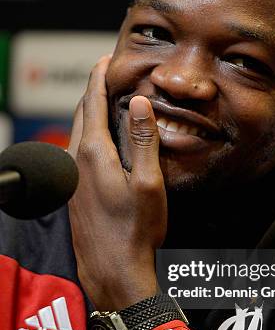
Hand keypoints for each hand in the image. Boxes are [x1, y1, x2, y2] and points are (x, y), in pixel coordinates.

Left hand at [68, 56, 166, 309]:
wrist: (113, 270)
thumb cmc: (135, 230)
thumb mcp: (148, 183)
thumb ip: (143, 140)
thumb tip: (138, 102)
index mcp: (94, 154)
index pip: (94, 103)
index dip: (100, 77)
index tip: (106, 59)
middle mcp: (76, 161)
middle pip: (82, 114)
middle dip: (93, 89)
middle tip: (107, 73)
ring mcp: (72, 178)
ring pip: (77, 132)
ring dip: (90, 111)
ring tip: (105, 100)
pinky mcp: (73, 191)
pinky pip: (77, 150)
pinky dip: (88, 132)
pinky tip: (100, 138)